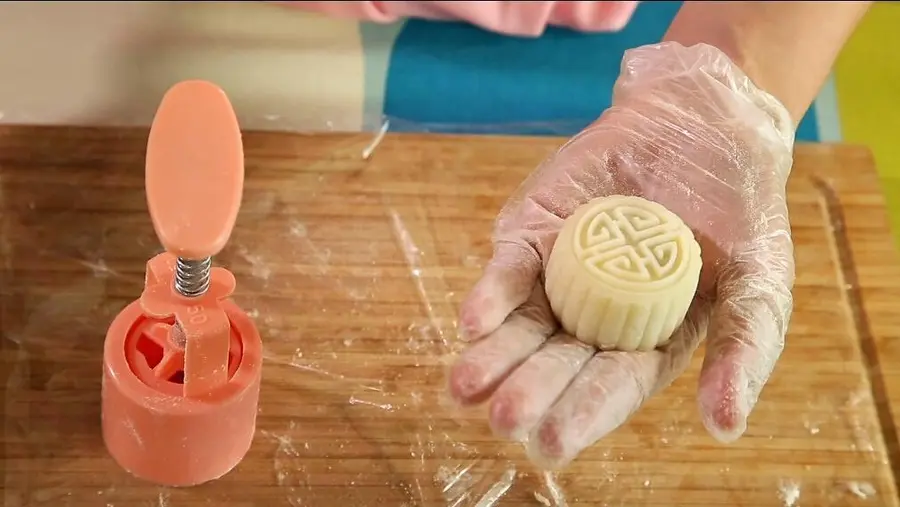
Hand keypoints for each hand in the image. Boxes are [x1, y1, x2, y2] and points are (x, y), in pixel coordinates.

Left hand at [447, 42, 795, 468]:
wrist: (705, 126)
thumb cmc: (738, 213)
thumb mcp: (760, 282)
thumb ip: (744, 348)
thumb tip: (725, 428)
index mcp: (645, 342)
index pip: (610, 386)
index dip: (583, 415)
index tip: (552, 444)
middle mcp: (594, 319)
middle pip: (556, 362)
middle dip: (529, 391)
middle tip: (506, 420)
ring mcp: (559, 277)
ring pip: (521, 325)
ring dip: (493, 356)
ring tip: (465, 388)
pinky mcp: (534, 234)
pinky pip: (509, 269)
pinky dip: (490, 295)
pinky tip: (474, 322)